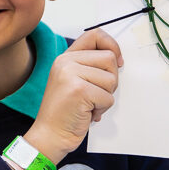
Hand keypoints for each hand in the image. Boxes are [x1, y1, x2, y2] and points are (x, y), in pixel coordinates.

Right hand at [25, 28, 122, 164]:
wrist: (50, 134)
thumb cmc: (66, 112)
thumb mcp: (73, 81)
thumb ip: (90, 66)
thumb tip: (118, 58)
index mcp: (65, 58)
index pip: (94, 35)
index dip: (112, 45)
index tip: (117, 61)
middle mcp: (66, 62)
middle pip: (109, 59)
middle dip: (111, 80)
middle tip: (96, 94)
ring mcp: (71, 75)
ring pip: (111, 79)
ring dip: (106, 97)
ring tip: (90, 105)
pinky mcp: (79, 90)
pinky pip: (108, 97)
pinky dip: (102, 109)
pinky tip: (87, 113)